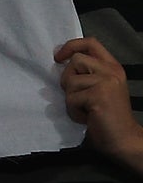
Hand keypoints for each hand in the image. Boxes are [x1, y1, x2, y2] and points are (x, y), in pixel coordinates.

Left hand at [56, 36, 142, 171]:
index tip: (58, 57)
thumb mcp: (99, 88)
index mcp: (112, 67)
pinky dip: (73, 111)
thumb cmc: (107, 116)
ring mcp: (106, 82)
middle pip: (75, 61)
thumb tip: (60, 62)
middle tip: (80, 97)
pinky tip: (87, 118)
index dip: (71, 46)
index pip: (90, 43)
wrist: (123, 139)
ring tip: (86, 110)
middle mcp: (111, 71)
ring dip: (71, 99)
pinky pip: (70, 99)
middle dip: (68, 80)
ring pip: (69, 81)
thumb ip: (87, 73)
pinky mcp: (98, 96)